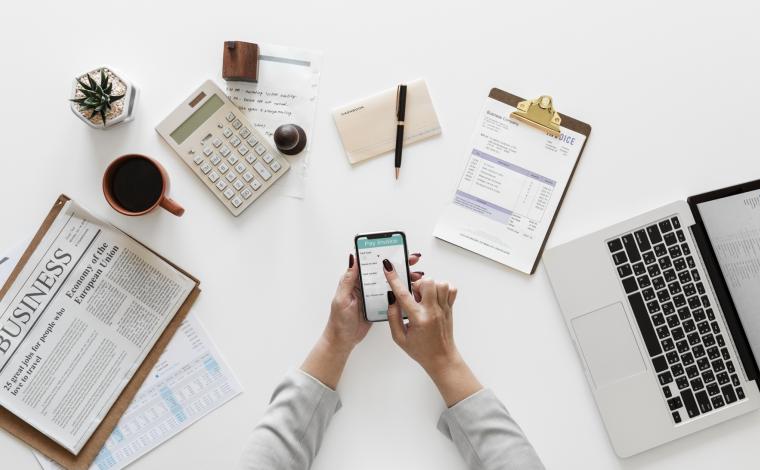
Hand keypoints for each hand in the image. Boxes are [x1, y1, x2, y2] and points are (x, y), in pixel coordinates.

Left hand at [323, 252, 422, 351]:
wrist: (344, 340)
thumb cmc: (339, 320)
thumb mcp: (342, 298)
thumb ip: (348, 279)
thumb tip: (353, 258)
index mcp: (355, 280)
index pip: (371, 262)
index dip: (383, 254)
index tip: (396, 250)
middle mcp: (365, 285)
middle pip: (384, 271)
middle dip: (399, 264)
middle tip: (412, 260)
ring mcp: (373, 294)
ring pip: (390, 282)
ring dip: (403, 277)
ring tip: (416, 275)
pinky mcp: (379, 304)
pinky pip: (392, 295)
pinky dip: (402, 291)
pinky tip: (411, 289)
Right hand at [383, 260, 481, 405]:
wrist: (441, 358)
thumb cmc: (420, 350)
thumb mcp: (399, 338)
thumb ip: (393, 317)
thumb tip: (391, 299)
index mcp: (418, 319)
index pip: (404, 295)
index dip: (394, 279)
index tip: (388, 267)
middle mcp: (433, 311)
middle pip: (427, 283)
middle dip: (417, 284)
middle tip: (413, 295)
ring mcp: (444, 308)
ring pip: (440, 283)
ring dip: (430, 286)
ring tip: (424, 297)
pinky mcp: (450, 308)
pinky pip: (451, 289)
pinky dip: (442, 288)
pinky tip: (434, 297)